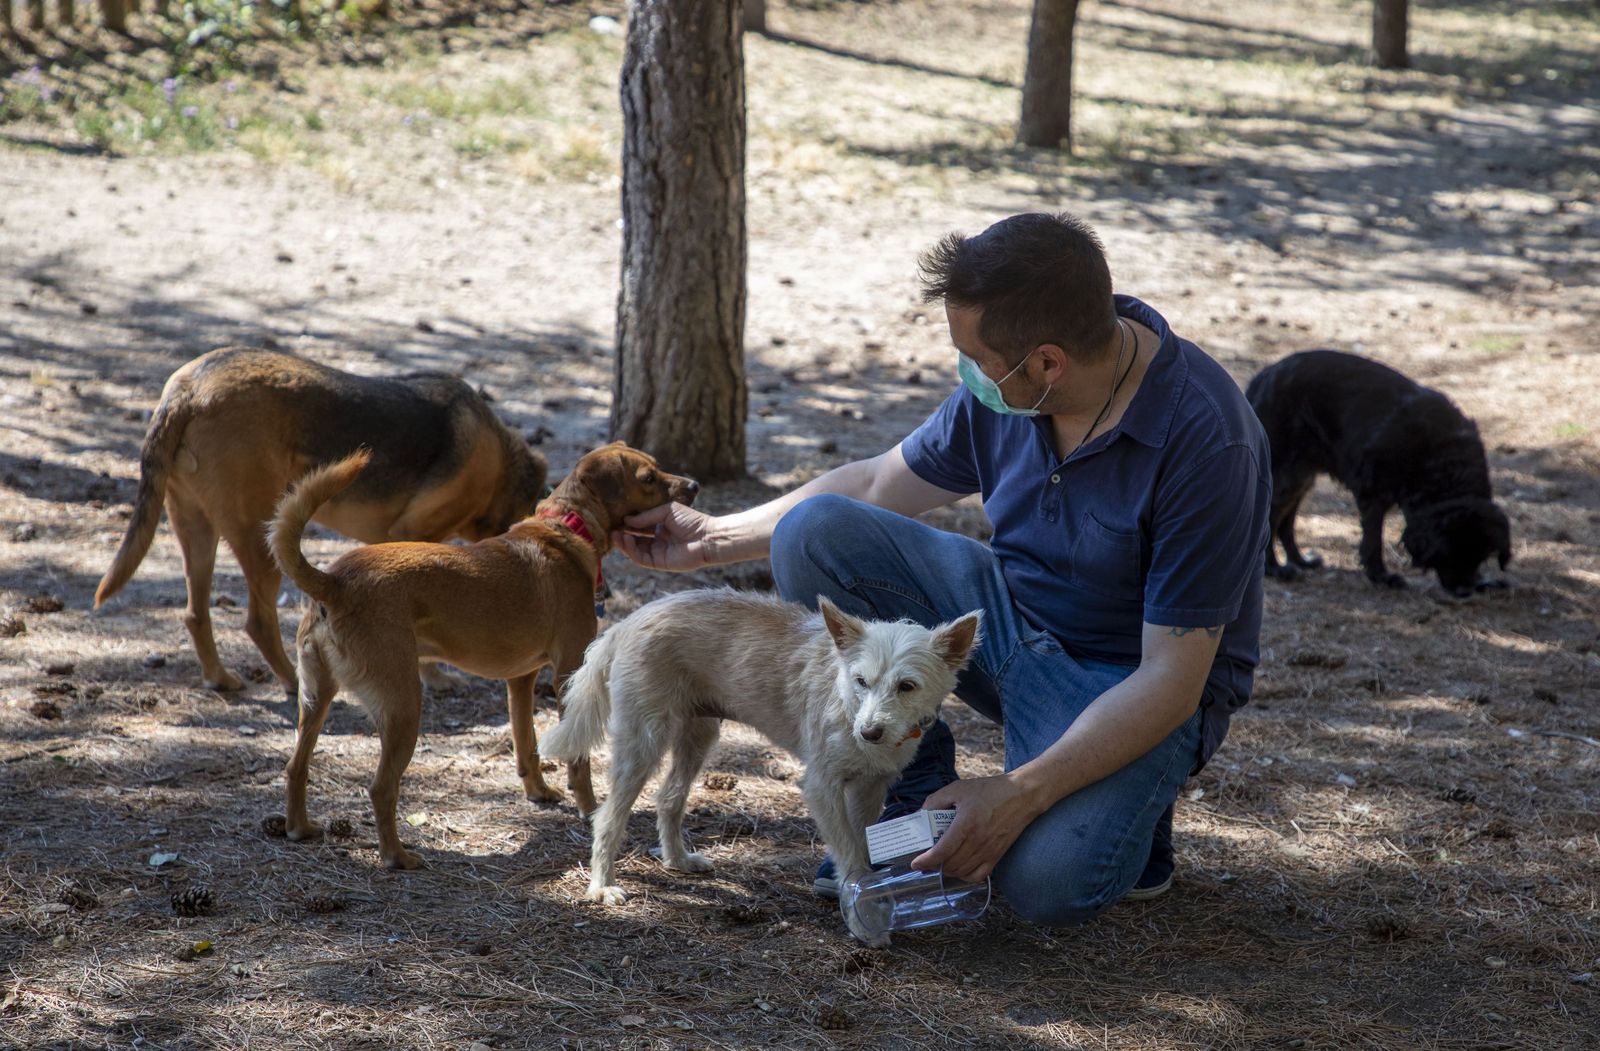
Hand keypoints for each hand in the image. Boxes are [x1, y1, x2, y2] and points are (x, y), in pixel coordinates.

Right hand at [611, 502, 717, 571]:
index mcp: (659, 526)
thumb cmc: (691, 521)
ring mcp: (657, 552)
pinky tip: (627, 540)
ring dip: (623, 543)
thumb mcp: (666, 511)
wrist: (707, 537)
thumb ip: (646, 517)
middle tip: (611, 528)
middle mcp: (657, 540)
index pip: (639, 526)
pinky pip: (641, 559)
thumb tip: (626, 520)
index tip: (616, 517)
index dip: (627, 523)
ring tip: (616, 534)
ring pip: (634, 550)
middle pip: (634, 539)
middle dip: (622, 534)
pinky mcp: (659, 563)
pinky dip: (631, 550)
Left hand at [910, 774, 1040, 882]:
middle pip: (950, 865)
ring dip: (947, 870)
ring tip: (940, 861)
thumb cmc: (989, 790)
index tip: (915, 863)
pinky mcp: (997, 855)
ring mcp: (989, 851)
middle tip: (926, 858)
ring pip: (962, 872)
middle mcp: (978, 841)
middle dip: (934, 865)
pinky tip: (958, 867)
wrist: (1022, 795)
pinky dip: (964, 875)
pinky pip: (978, 876)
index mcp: (966, 824)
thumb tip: (919, 816)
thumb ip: (935, 801)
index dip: (926, 861)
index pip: (942, 851)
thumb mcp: (958, 788)